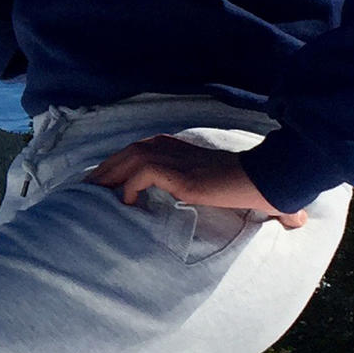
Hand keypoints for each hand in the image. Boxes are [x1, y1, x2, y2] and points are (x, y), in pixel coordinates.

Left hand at [87, 134, 308, 228]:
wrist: (266, 178)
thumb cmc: (246, 184)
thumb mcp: (213, 183)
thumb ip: (204, 188)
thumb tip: (214, 204)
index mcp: (176, 146)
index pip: (136, 150)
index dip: (116, 165)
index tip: (101, 183)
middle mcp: (172, 147)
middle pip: (127, 152)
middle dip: (104, 170)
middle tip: (87, 191)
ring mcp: (175, 158)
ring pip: (129, 159)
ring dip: (110, 176)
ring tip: (95, 197)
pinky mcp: (179, 173)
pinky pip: (142, 174)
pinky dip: (130, 187)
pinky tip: (128, 205)